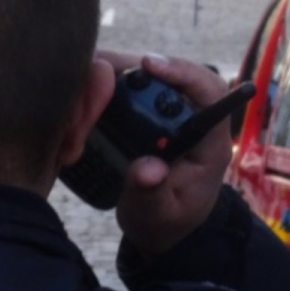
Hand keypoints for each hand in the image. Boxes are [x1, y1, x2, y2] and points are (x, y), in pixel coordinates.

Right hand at [97, 51, 230, 258]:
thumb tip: (146, 170)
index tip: (149, 65)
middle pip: (166, 73)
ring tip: (81, 96)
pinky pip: (123, 86)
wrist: (162, 225)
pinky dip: (102, 88)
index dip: (181, 71)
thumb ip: (153, 192)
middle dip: (131, 70)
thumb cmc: (168, 219)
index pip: (209, 89)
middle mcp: (189, 114)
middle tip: (94, 79)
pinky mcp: (145, 110)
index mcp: (209, 137)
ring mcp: (166, 109)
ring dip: (111, 77)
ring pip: (141, 75)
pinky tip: (80, 101)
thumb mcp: (160, 214)